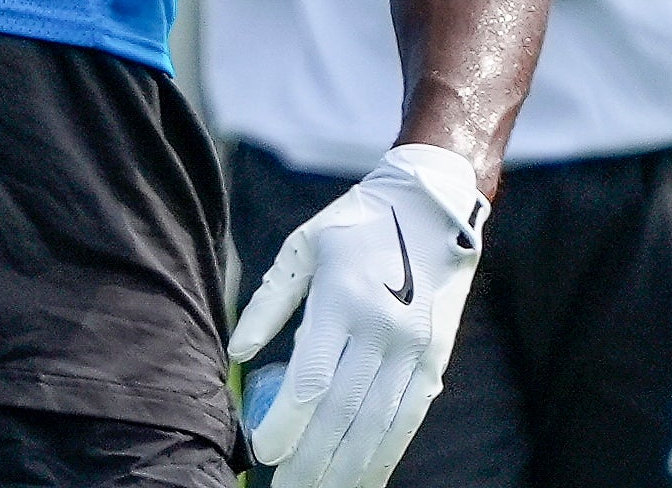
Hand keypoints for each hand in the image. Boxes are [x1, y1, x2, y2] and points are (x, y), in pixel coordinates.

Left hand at [229, 145, 486, 487]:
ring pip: (379, 424)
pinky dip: (386, 454)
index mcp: (344, 299)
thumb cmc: (353, 225)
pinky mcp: (435, 361)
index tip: (263, 451)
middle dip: (313, 458)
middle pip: (344, 411)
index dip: (287, 421)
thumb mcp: (302, 247)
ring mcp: (414, 349)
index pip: (313, 377)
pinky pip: (408, 418)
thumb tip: (236, 354)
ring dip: (349, 467)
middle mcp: (384, 330)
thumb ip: (268, 302)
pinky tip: (365, 477)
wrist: (433, 209)